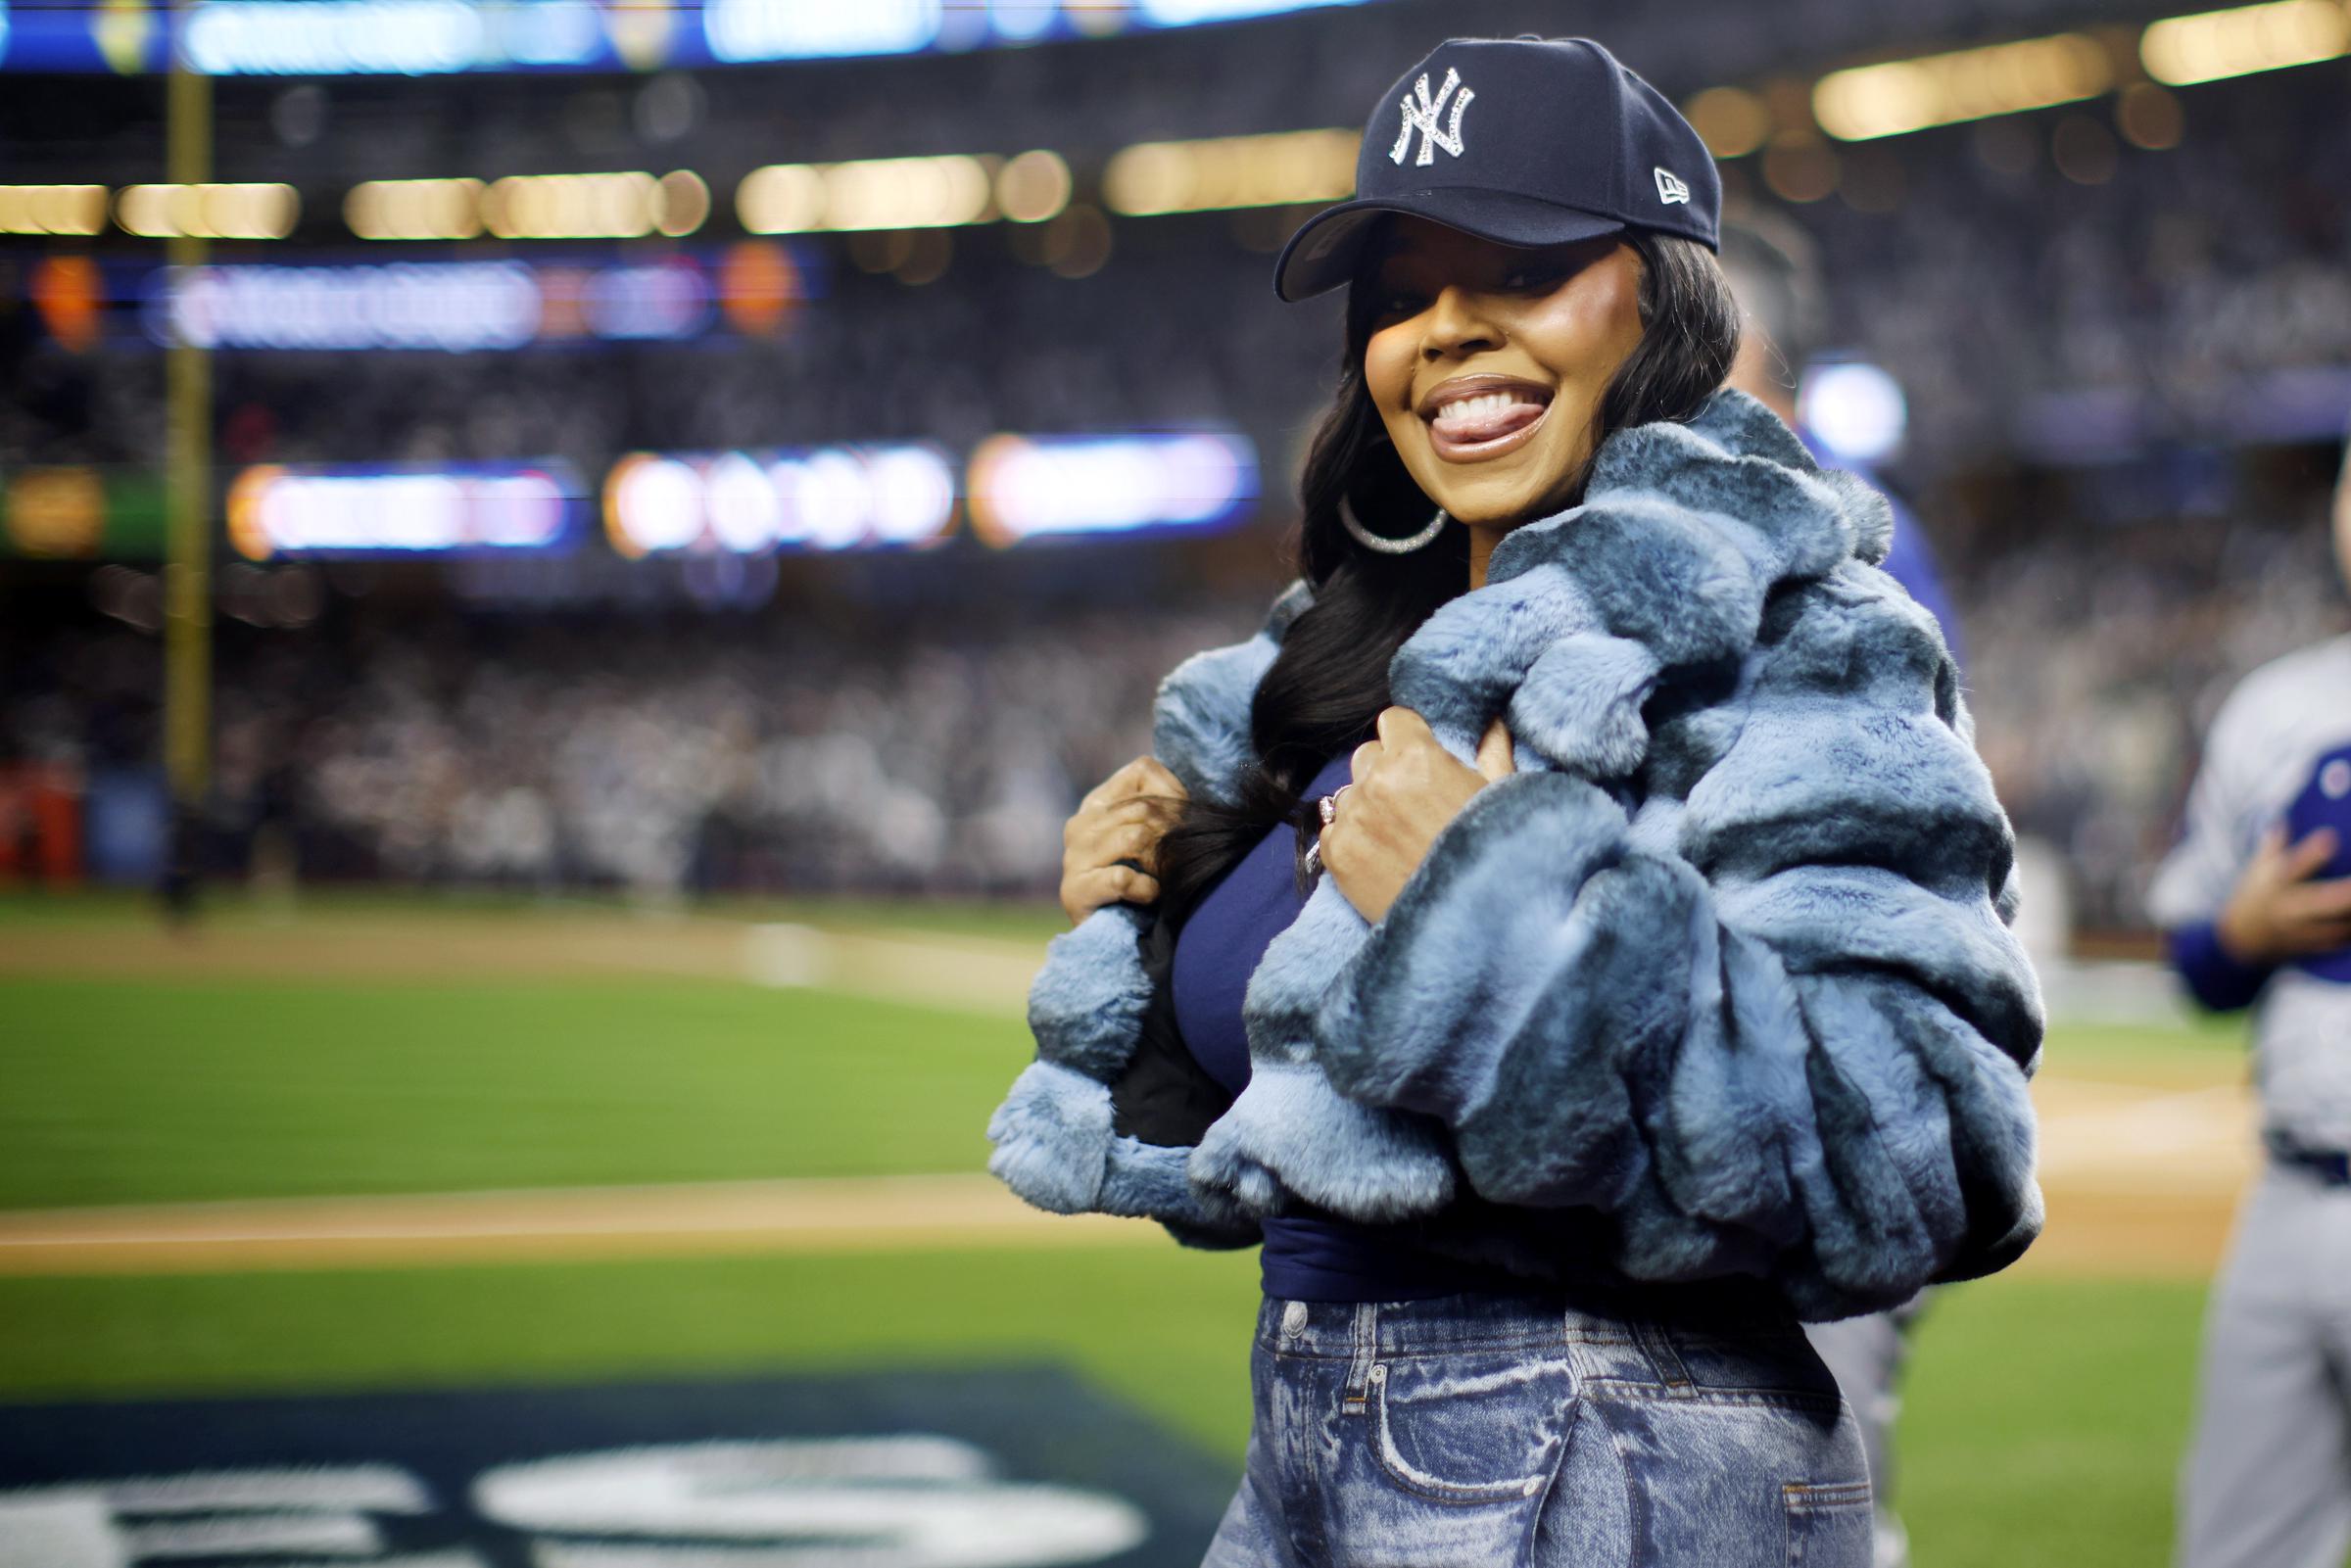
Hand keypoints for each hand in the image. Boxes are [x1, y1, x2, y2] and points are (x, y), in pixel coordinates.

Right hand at [1059, 756, 1188, 925]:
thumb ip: (1165, 801)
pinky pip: (1123, 878)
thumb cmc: (1146, 882)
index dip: (1174, 794)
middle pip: (1143, 807)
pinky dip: (1147, 889)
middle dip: (1172, 833)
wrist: (1122, 940)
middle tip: (1183, 857)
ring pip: (1134, 838)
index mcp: (1097, 804)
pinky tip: (1150, 896)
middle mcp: (1079, 825)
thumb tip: (1179, 794)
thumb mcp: (1156, 835)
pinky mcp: (1075, 891)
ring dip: (1160, 862)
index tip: (1183, 823)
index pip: (1142, 770)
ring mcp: (1072, 858)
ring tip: (1165, 878)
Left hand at [1321, 707, 1515, 923]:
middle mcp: (1375, 781)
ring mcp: (1351, 819)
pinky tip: (1382, 858)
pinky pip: (1333, 829)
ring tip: (1399, 837)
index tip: (1422, 760)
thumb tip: (1490, 719)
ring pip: (1348, 794)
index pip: (1393, 721)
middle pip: (1367, 756)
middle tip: (1414, 803)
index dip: (1410, 739)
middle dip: (1386, 770)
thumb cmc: (1496, 854)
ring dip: (1367, 806)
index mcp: (1415, 756)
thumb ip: (1492, 747)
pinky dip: (1352, 839)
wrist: (1473, 923)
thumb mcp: (1504, 793)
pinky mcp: (1336, 855)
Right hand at [2217, 826, 2350, 964]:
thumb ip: (2272, 847)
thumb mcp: (2255, 871)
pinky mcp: (2308, 945)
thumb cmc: (2252, 897)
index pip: (2293, 867)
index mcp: (2274, 886)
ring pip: (2333, 925)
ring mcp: (2298, 930)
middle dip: (2346, 894)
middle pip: (2321, 901)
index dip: (2311, 854)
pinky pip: (2335, 941)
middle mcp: (2286, 908)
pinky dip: (2349, 934)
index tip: (2330, 838)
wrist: (2239, 941)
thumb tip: (2283, 820)